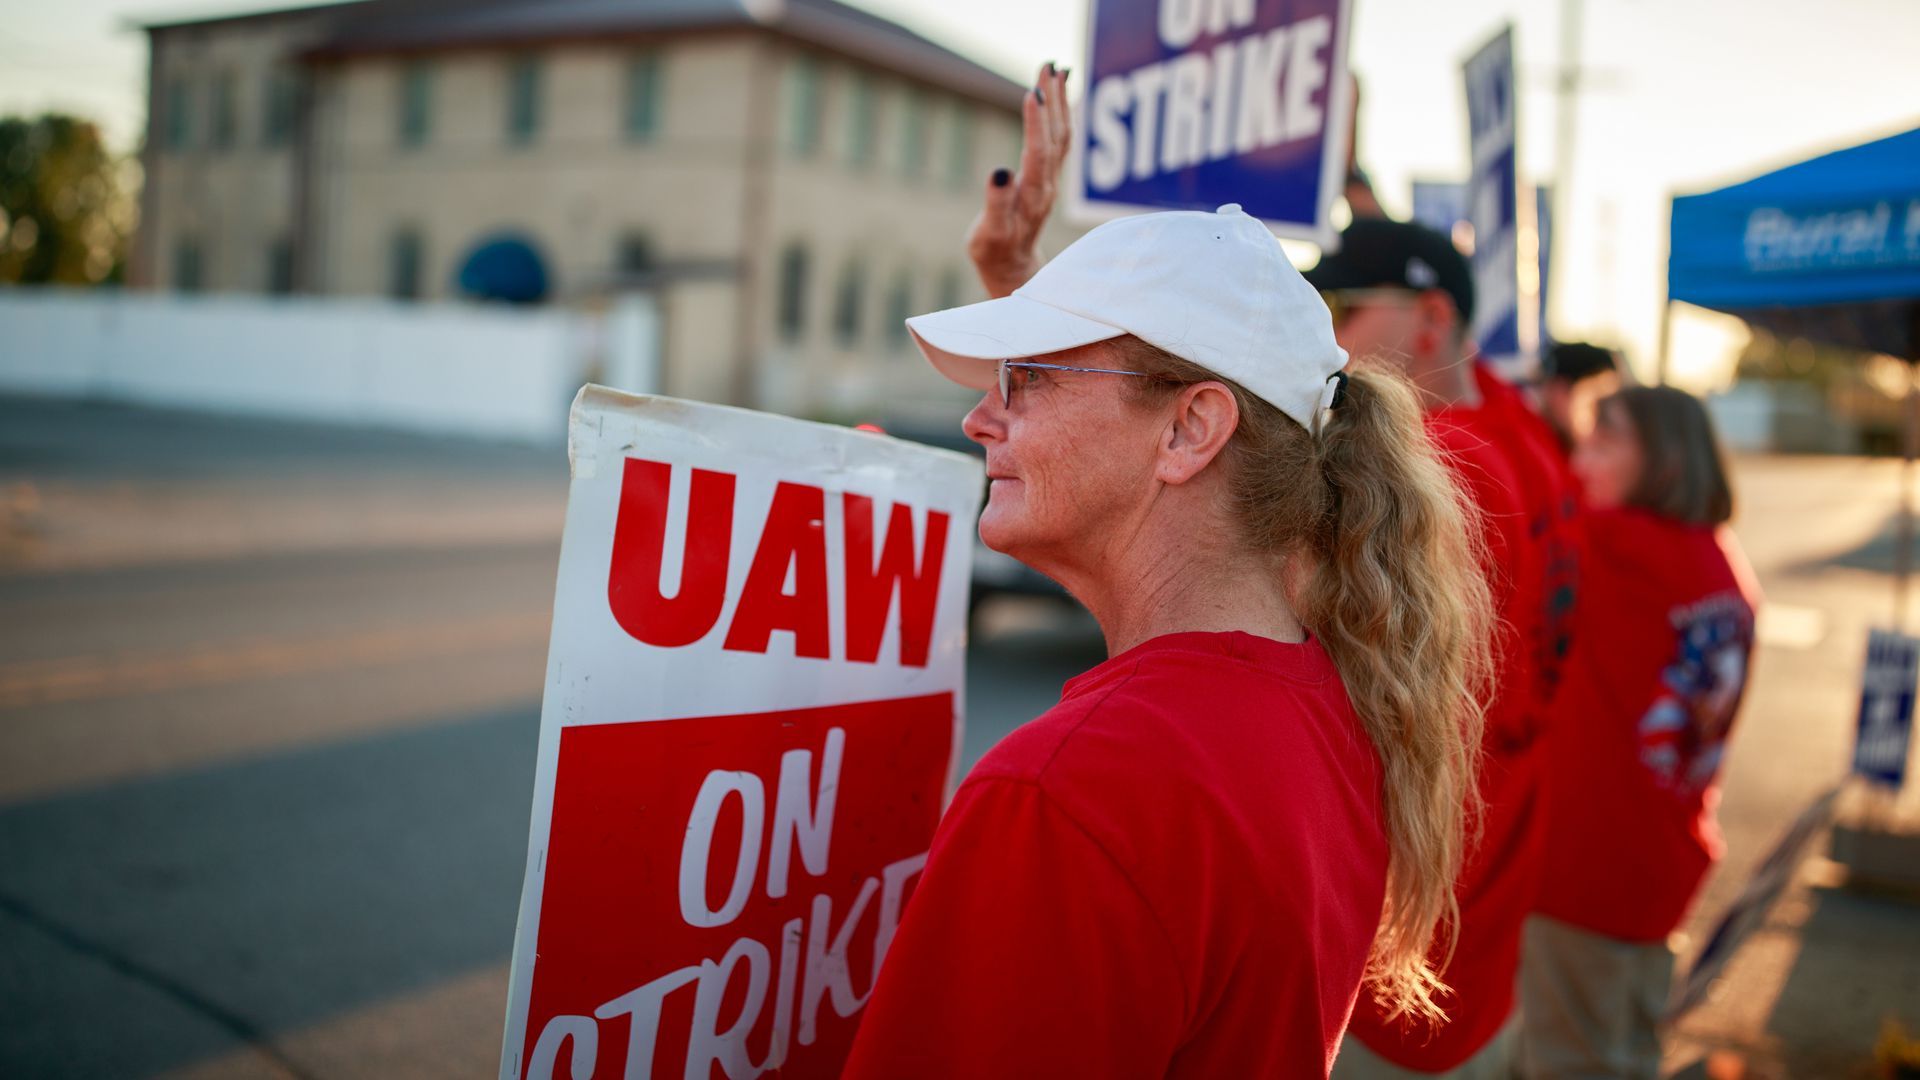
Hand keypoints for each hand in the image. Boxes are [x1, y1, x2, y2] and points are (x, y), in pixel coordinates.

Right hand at [966, 63, 1071, 298]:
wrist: (1013, 269)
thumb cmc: (994, 250)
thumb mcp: (989, 233)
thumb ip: (996, 204)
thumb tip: (1000, 171)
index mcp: (1032, 195)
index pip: (1038, 152)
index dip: (1037, 123)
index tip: (1033, 92)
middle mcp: (1047, 184)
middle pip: (1056, 135)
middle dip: (1054, 99)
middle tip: (1049, 65)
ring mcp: (1050, 180)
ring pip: (1061, 135)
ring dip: (1061, 101)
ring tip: (1057, 70)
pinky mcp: (1048, 178)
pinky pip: (1060, 140)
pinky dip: (1060, 114)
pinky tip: (1058, 97)